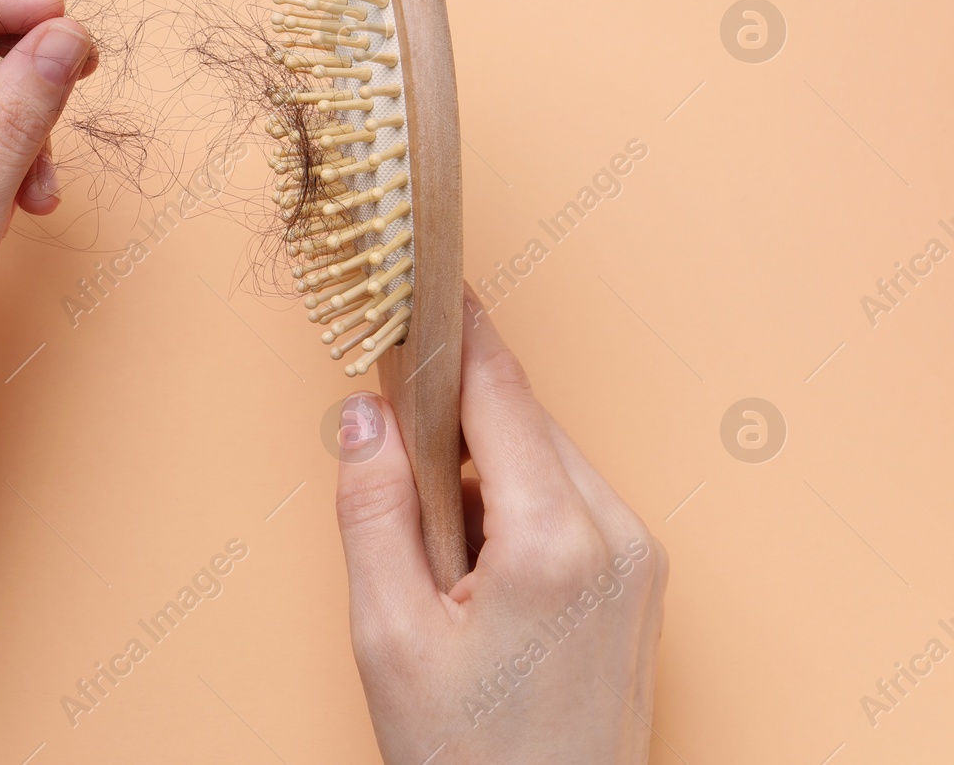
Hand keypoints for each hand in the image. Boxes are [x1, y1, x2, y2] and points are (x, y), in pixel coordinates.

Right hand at [335, 291, 667, 762]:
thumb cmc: (469, 757)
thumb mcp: (389, 633)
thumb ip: (371, 508)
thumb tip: (363, 414)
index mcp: (554, 539)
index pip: (499, 392)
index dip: (455, 331)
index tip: (425, 284)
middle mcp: (616, 534)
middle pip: (521, 421)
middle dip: (451, 415)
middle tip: (384, 437)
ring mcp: (638, 559)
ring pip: (543, 458)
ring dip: (479, 465)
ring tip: (430, 546)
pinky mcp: (639, 582)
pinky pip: (567, 501)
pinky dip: (512, 501)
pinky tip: (471, 565)